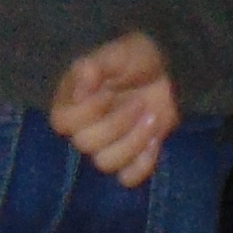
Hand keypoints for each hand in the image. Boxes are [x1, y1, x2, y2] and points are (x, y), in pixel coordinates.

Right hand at [49, 31, 178, 184]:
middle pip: (85, 144)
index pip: (62, 122)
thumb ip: (95, 65)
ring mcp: (106, 147)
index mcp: (71, 102)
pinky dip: (143, 163)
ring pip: (105, 163)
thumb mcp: (117, 54)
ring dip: (133, 141)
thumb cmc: (136, 60)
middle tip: (141, 102)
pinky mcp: (130, 160)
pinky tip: (155, 141)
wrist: (170, 72)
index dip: (87, 111)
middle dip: (117, 123)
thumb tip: (82, 79)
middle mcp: (83, 129)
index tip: (108, 91)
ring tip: (152, 117)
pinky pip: (127, 178)